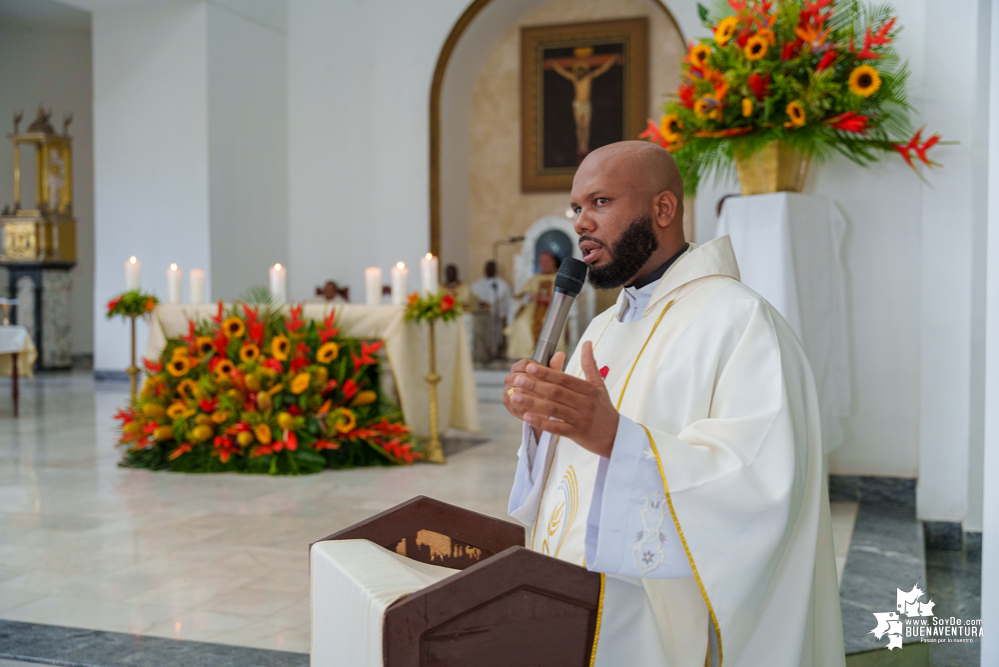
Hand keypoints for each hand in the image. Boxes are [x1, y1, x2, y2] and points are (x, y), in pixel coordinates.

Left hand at [502, 341, 617, 457]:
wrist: (616, 437)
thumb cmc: (604, 410)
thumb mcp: (600, 386)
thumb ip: (590, 365)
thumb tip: (587, 343)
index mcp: (589, 390)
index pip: (564, 379)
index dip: (547, 373)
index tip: (530, 367)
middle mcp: (585, 403)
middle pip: (556, 392)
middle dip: (535, 386)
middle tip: (518, 380)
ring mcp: (580, 419)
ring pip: (553, 409)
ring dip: (533, 403)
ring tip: (515, 397)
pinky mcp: (576, 434)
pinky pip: (556, 428)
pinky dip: (541, 422)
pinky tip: (527, 416)